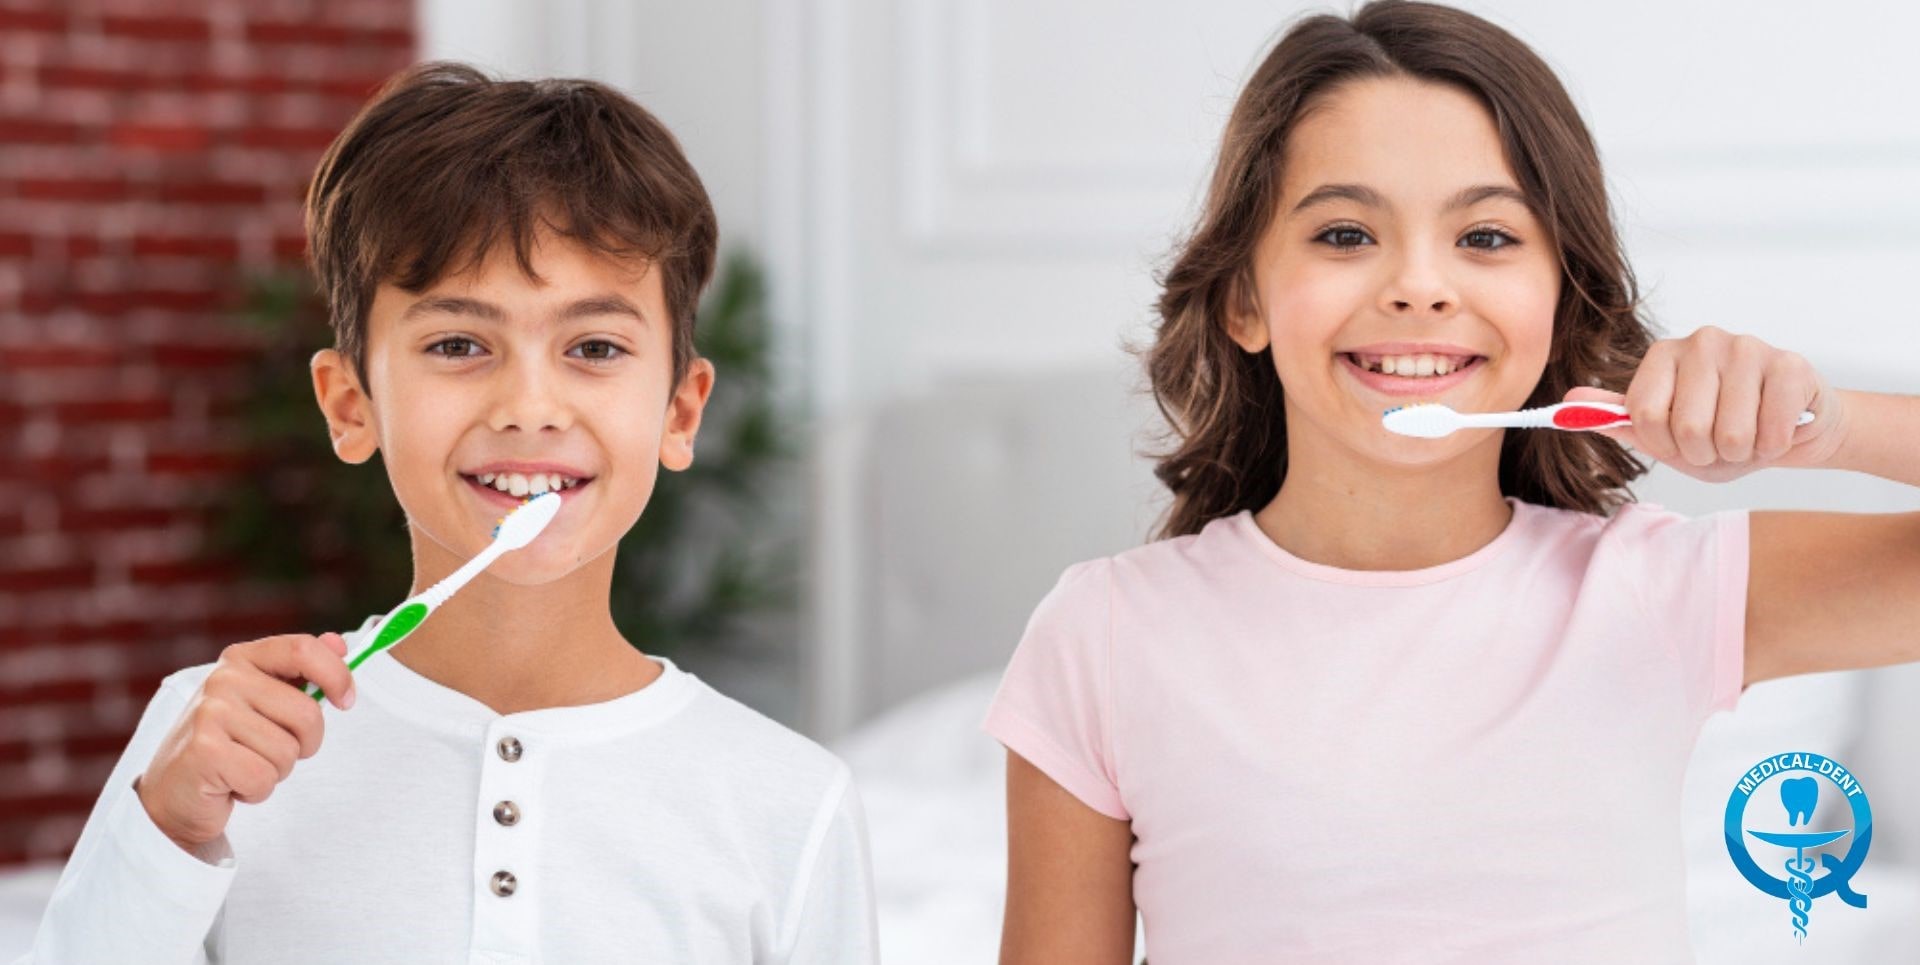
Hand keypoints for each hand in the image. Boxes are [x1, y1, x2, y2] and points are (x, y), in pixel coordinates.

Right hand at [136, 633, 355, 852]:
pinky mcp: (205, 750)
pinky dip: (256, 790)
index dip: (337, 676)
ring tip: (244, 765)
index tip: (346, 701)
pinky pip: (264, 777)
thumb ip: (302, 672)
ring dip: (276, 770)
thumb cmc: (230, 743)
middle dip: (304, 744)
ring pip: (288, 751)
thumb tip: (340, 642)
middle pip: (307, 712)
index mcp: (242, 658)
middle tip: (272, 751)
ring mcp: (211, 713)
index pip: (303, 649)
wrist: (175, 791)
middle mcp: (224, 679)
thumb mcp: (265, 701)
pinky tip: (230, 783)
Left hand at [1563, 326, 1849, 482]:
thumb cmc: (1723, 431)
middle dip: (1705, 453)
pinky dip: (1772, 447)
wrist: (1791, 430)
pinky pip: (1770, 432)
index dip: (1664, 445)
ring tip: (1749, 435)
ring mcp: (1748, 348)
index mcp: (1663, 354)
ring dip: (1741, 452)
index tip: (1679, 443)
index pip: (1643, 416)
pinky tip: (1776, 430)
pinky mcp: (1789, 365)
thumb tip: (1566, 401)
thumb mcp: (1664, 433)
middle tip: (1720, 442)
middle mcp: (1703, 341)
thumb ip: (1619, 417)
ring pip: (1730, 435)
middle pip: (1686, 428)